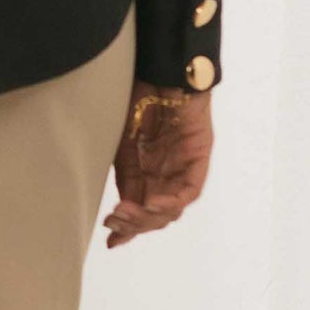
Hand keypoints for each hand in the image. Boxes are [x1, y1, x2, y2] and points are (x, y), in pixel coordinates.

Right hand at [104, 83, 213, 247]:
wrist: (155, 69)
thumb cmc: (135, 98)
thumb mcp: (122, 146)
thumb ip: (127, 179)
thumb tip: (122, 211)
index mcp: (146, 169)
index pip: (140, 207)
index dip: (127, 227)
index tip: (110, 240)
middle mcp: (166, 172)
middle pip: (155, 213)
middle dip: (135, 225)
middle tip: (114, 226)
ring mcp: (183, 166)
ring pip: (171, 208)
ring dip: (149, 217)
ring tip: (127, 216)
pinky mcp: (199, 158)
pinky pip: (188, 191)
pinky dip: (171, 202)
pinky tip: (152, 204)